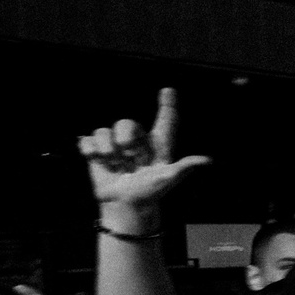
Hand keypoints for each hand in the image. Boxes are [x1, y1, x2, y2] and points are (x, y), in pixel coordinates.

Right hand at [81, 87, 212, 210]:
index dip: (168, 104)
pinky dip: (91, 152)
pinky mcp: (98, 151)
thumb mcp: (167, 179)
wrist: (126, 204)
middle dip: (126, 143)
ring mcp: (116, 144)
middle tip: (131, 162)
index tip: (169, 90)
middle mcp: (138, 140)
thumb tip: (207, 160)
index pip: (166, 120)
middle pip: (127, 123)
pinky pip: (87, 140)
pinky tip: (99, 162)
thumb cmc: (150, 192)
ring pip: (104, 131)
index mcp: (158, 144)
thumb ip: (184, 167)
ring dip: (109, 151)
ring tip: (116, 166)